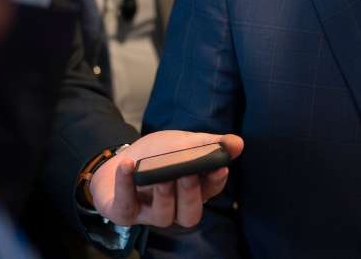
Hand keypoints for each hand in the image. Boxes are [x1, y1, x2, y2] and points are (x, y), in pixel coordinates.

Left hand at [89, 130, 244, 227]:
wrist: (121, 158)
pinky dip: (125, 184)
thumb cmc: (158, 154)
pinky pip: (126, 206)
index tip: (220, 167)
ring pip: (163, 217)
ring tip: (160, 177)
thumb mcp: (185, 144)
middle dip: (190, 195)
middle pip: (190, 214)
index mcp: (193, 191)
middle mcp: (175, 208)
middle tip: (187, 174)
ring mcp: (149, 213)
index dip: (216, 182)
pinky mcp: (125, 213)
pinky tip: (127, 166)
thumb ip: (211, 144)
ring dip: (164, 195)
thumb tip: (238, 144)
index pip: (210, 191)